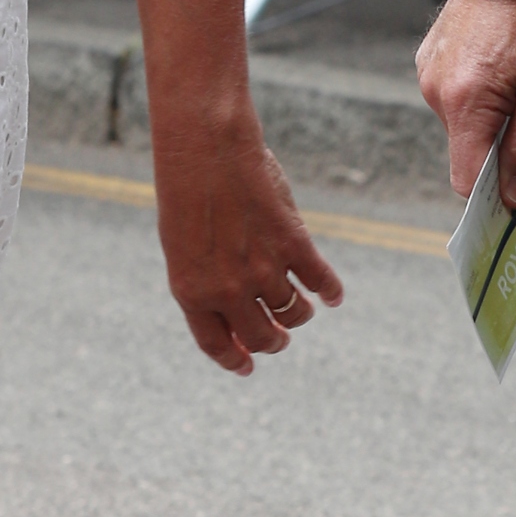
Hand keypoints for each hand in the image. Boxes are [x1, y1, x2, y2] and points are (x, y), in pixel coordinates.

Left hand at [155, 107, 344, 377]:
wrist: (205, 149)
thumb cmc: (187, 192)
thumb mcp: (183, 246)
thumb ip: (206, 284)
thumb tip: (237, 318)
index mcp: (191, 292)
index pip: (216, 343)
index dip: (235, 359)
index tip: (249, 367)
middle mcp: (228, 289)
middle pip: (262, 337)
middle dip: (274, 342)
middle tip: (280, 339)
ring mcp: (263, 269)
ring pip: (294, 312)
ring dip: (298, 314)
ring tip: (299, 307)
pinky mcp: (292, 244)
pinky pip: (320, 281)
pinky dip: (329, 291)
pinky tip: (332, 295)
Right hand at [416, 0, 515, 211]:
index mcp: (465, 104)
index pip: (467, 180)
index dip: (495, 195)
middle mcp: (436, 92)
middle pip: (467, 150)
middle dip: (500, 147)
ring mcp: (429, 72)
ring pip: (462, 122)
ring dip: (491, 117)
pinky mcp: (429, 57)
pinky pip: (453, 94)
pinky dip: (478, 94)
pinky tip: (502, 66)